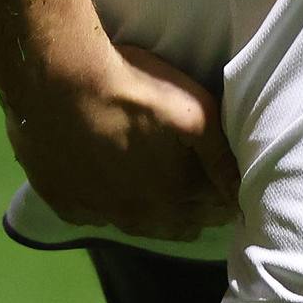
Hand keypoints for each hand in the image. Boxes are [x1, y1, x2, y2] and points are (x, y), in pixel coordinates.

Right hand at [4, 41, 239, 243]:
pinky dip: (103, 205)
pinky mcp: (62, 201)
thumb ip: (221, 156)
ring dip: (149, 212)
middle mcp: (136, 216)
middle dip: (191, 211)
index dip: (223, 196)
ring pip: (132, 223)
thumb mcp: (195, 112)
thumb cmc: (134, 88)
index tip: (228, 188)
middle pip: (174, 223)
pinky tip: (105, 189)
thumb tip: (241, 194)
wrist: (61, 79)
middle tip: (197, 193)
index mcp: (173, 196)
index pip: (211, 208)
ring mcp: (96, 212)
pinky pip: (91, 214)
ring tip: (155, 194)